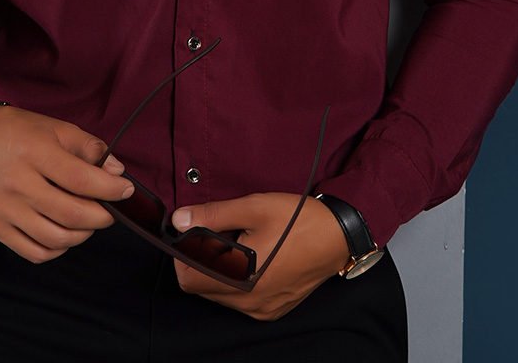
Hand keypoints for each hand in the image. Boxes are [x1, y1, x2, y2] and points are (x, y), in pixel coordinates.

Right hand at [0, 105, 134, 262]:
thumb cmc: (15, 131)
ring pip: (55, 238)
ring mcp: (5, 209)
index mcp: (34, 153)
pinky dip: (57, 249)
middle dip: (102, 216)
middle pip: (71, 213)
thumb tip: (115, 171)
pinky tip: (65, 232)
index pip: (80, 179)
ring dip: (82, 234)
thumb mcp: (55, 128)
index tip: (125, 190)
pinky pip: (34, 252)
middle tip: (110, 209)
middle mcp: (17, 184)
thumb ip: (88, 148)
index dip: (110, 188)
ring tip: (89, 220)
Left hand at [170, 191, 350, 320]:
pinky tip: (253, 259)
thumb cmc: (297, 219)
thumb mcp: (252, 207)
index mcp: (241, 278)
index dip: (183, 255)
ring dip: (218, 273)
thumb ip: (212, 215)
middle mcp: (249, 301)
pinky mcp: (272, 310)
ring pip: (220, 296)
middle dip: (201, 262)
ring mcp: (261, 309)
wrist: (337, 235)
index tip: (190, 235)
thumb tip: (179, 219)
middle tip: (218, 235)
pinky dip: (237, 282)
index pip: (187, 279)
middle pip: (202, 288)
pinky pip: (240, 301)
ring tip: (239, 245)